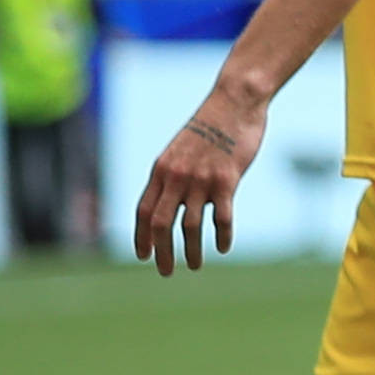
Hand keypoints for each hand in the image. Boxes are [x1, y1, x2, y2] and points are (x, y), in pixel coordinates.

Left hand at [135, 82, 267, 275]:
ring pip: (190, 226)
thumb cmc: (210, 127)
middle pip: (161, 223)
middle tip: (165, 271)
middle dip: (161, 252)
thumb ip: (174, 175)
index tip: (143, 256)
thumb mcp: (181, 150)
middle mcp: (176, 177)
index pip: (143, 211)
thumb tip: (172, 200)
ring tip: (193, 266)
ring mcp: (200, 179)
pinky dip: (221, 237)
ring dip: (190, 251)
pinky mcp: (226, 180)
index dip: (141, 237)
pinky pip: (221, 217)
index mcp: (161, 170)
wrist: (233, 103)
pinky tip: (222, 248)